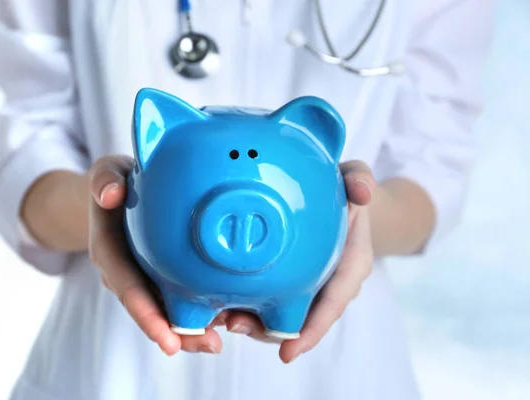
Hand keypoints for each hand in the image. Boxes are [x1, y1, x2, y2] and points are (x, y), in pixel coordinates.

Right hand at [87, 155, 224, 355]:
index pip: (128, 288)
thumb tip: (110, 194)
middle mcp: (128, 273)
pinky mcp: (163, 274)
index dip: (146, 315)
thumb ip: (104, 181)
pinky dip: (202, 308)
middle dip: (177, 333)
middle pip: (152, 310)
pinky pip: (180, 295)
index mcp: (111, 254)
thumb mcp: (105, 174)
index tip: (166, 339)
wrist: (117, 191)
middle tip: (210, 346)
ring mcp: (146, 277)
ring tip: (221, 341)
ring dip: (194, 329)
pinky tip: (229, 315)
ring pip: (168, 310)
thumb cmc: (115, 182)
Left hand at [223, 160, 374, 362]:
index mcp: (350, 265)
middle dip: (269, 331)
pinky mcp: (292, 280)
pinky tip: (221, 299)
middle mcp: (330, 283)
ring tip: (221, 316)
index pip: (334, 303)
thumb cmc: (346, 191)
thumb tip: (362, 191)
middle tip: (235, 325)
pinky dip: (249, 302)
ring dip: (252, 321)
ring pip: (282, 314)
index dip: (312, 330)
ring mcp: (310, 285)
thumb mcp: (355, 179)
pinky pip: (272, 297)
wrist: (342, 197)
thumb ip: (359, 180)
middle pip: (302, 319)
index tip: (288, 353)